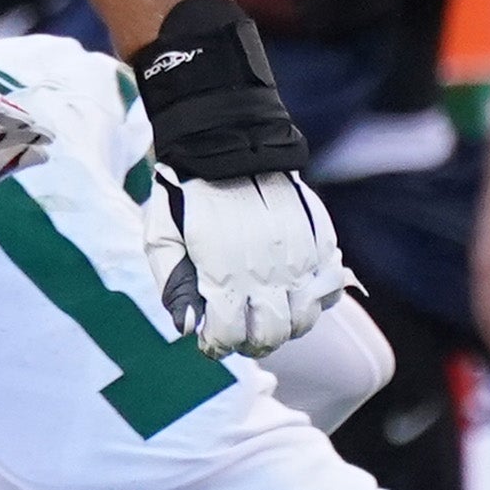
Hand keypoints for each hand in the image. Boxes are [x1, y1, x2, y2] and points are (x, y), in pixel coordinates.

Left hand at [143, 168, 349, 355]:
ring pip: (305, 319)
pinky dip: (316, 299)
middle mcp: (266, 274)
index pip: (230, 337)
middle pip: (272, 336)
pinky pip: (329, 288)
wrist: (230, 142)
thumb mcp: (160, 237)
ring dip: (286, 325)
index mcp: (224, 276)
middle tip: (242, 333)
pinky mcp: (319, 243)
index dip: (218, 346)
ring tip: (269, 313)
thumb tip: (187, 329)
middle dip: (253, 342)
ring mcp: (298, 260)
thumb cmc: (187, 193)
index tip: (212, 341)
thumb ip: (173, 287)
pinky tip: (296, 291)